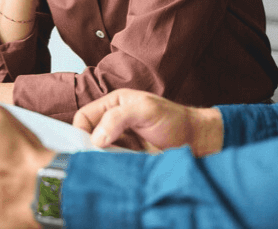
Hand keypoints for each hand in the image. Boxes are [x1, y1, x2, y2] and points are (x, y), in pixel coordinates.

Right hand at [73, 89, 223, 156]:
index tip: (89, 146)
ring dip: (100, 162)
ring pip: (96, 154)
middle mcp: (112, 123)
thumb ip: (119, 117)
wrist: (196, 142)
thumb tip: (96, 138)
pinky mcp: (125, 161)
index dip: (81, 131)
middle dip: (89, 149)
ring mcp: (118, 144)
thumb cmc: (174, 120)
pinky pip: (109, 166)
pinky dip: (110, 171)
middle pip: (87, 137)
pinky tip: (118, 172)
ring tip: (112, 166)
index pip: (83, 117)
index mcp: (113, 104)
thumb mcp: (146, 110)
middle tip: (99, 159)